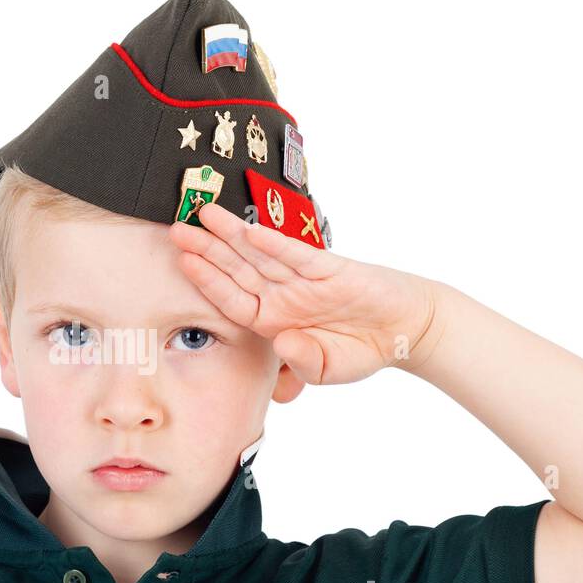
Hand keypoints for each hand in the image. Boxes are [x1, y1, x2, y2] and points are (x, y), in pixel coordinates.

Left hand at [168, 202, 440, 384]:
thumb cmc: (361, 349)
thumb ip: (302, 360)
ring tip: (205, 214)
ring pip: (262, 254)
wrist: (405, 330)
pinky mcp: (331, 269)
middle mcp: (284, 296)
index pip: (233, 299)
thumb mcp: (326, 368)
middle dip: (207, 248)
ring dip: (233, 235)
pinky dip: (276, 244)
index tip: (184, 263)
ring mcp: (305, 280)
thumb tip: (281, 343)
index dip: (208, 281)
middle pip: (238, 269)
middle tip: (177, 228)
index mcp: (275, 321)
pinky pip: (298, 256)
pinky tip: (252, 230)